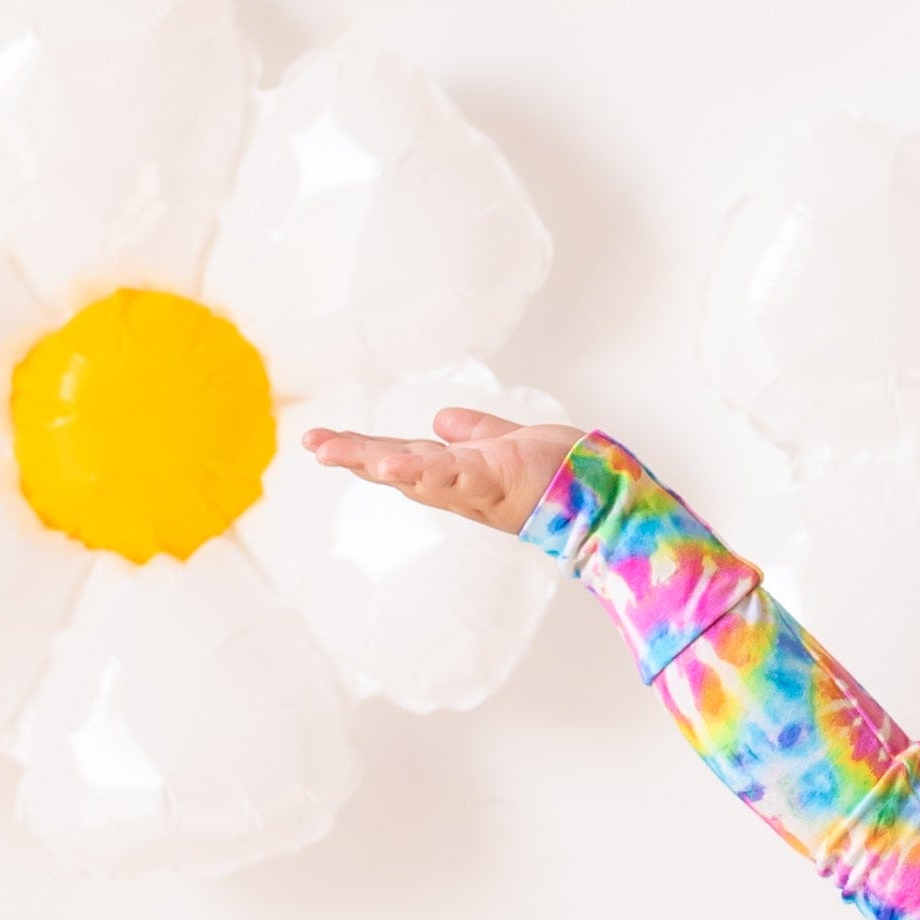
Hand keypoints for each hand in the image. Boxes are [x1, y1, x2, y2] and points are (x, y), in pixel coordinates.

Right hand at [300, 403, 578, 535]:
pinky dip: (425, 469)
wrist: (608, 498)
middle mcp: (461, 486)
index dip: (363, 450)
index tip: (322, 441)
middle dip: (353, 456)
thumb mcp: (510, 443)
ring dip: (373, 460)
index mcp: (460, 474)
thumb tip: (442, 422)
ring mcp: (477, 485)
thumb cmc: (566, 472)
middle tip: (311, 444)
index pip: (403, 457)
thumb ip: (476, 433)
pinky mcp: (498, 478)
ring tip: (334, 452)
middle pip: (397, 468)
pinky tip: (395, 464)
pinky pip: (455, 473)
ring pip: (416, 472)